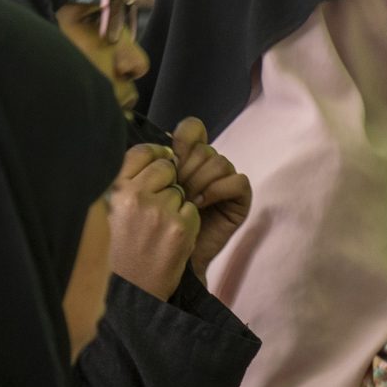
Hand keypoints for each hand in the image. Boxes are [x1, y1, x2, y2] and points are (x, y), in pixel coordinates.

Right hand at [107, 143, 198, 300]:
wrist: (128, 294)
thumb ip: (124, 186)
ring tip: (159, 230)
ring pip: (181, 192)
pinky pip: (192, 212)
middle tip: (161, 203)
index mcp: (114, 189)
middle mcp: (135, 196)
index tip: (163, 161)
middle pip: (166, 168)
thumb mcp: (106, 214)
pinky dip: (187, 223)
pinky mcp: (180, 229)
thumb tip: (153, 160)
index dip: (156, 155)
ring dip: (176, 206)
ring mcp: (159, 212)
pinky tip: (170, 240)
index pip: (142, 152)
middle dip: (169, 181)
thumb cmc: (115, 254)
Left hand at [167, 116, 250, 273]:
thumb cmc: (154, 225)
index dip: (184, 136)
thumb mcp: (146, 189)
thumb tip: (160, 143)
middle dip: (186, 168)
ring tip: (186, 199)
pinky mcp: (239, 199)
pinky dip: (218, 190)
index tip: (171, 154)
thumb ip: (152, 165)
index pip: (193, 129)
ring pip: (220, 162)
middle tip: (175, 189)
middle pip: (204, 148)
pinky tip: (200, 203)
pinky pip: (237, 181)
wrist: (167, 257)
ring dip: (200, 180)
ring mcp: (225, 181)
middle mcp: (208, 166)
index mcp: (187, 158)